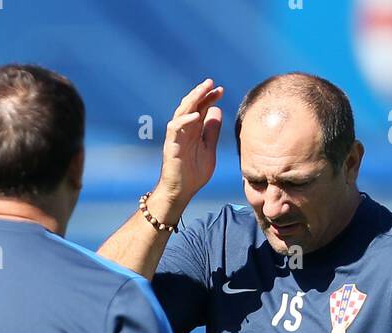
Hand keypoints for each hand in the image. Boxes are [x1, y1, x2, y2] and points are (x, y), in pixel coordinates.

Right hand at [153, 78, 223, 221]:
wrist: (181, 192)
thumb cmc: (193, 174)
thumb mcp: (209, 150)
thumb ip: (212, 132)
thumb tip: (217, 111)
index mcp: (194, 131)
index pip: (201, 108)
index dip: (210, 98)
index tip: (221, 90)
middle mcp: (184, 131)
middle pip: (191, 106)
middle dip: (200, 93)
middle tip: (211, 82)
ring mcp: (176, 137)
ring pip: (182, 112)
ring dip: (192, 100)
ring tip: (202, 90)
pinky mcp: (171, 146)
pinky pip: (175, 129)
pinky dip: (185, 120)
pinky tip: (195, 115)